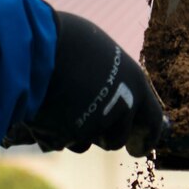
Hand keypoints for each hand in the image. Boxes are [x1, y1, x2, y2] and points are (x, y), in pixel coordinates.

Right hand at [15, 10, 168, 156]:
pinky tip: (41, 109)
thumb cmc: (65, 39)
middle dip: (102, 137)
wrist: (36, 44)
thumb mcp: (99, 53)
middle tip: (86, 122)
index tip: (137, 149)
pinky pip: (57, 141)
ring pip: (84, 143)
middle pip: (116, 139)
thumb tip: (106, 91)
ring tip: (56, 104)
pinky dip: (49, 131)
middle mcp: (120, 107)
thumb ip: (110, 77)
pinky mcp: (66, 135)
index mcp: (134, 83)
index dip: (146, 137)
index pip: (153, 121)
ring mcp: (94, 124)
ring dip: (74, 133)